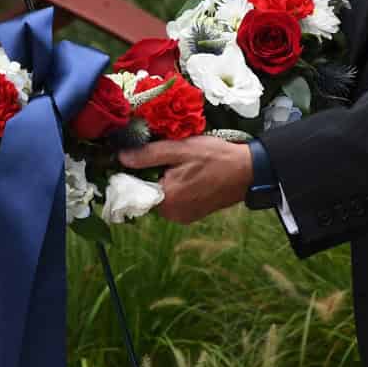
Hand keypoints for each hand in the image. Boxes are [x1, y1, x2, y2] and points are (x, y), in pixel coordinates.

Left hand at [117, 135, 251, 223]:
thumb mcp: (180, 149)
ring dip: (163, 181)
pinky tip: (188, 175)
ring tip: (181, 165)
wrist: (247, 171)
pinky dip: (175, 188)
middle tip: (169, 158)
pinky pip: (173, 201)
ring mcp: (183, 217)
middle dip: (151, 175)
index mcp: (166, 200)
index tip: (140, 158)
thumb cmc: (215, 157)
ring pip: (160, 197)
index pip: (134, 190)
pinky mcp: (191, 215)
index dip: (133, 172)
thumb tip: (120, 158)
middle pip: (146, 193)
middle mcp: (172, 215)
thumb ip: (149, 155)